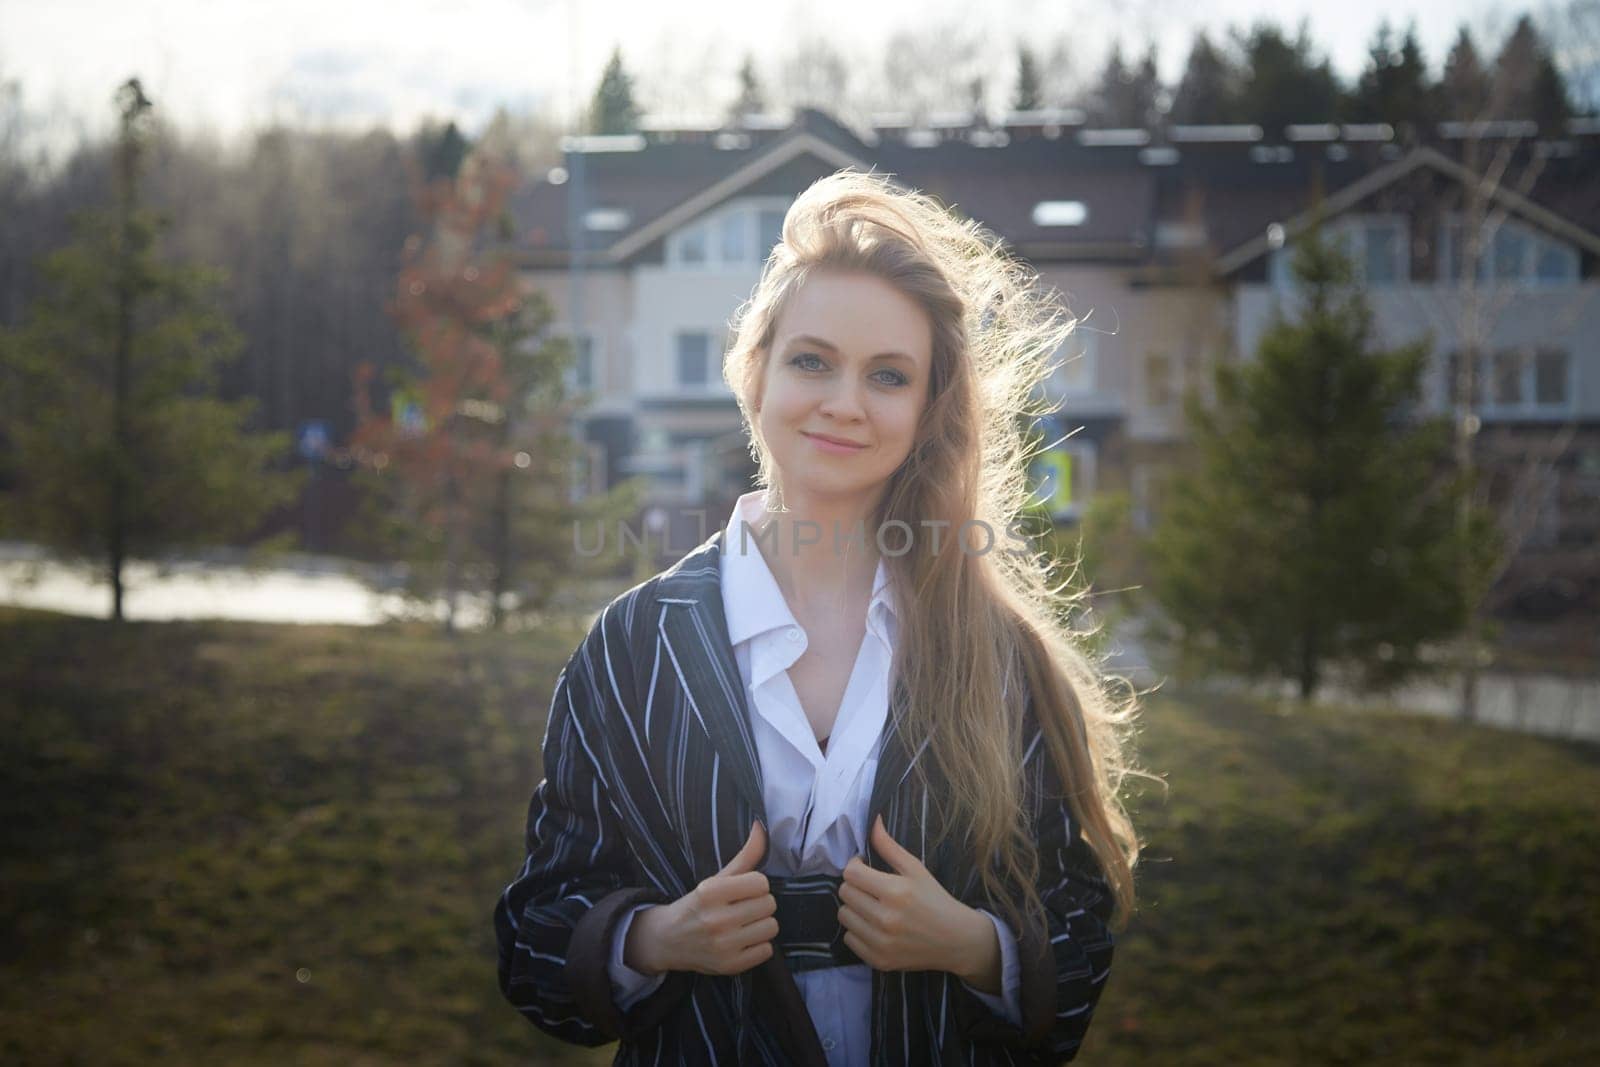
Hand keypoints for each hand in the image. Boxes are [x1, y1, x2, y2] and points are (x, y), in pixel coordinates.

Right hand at [639, 820, 776, 975]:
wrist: (667, 940)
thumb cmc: (696, 905)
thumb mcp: (715, 879)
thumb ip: (744, 856)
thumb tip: (761, 828)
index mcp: (710, 892)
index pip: (761, 882)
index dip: (755, 885)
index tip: (743, 890)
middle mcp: (716, 919)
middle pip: (769, 904)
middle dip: (759, 904)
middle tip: (743, 908)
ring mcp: (723, 945)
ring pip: (771, 927)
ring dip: (761, 924)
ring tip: (744, 924)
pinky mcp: (729, 966)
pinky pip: (767, 950)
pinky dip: (758, 945)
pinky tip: (742, 941)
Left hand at [838, 815, 991, 976]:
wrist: (956, 940)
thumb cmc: (935, 899)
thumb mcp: (916, 869)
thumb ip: (889, 846)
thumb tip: (872, 820)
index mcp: (895, 892)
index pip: (851, 873)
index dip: (855, 866)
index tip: (865, 867)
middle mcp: (885, 919)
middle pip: (844, 894)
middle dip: (854, 886)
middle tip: (870, 887)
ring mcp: (881, 943)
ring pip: (844, 916)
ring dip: (854, 908)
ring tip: (871, 906)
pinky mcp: (878, 961)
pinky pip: (849, 939)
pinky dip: (858, 931)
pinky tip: (875, 926)